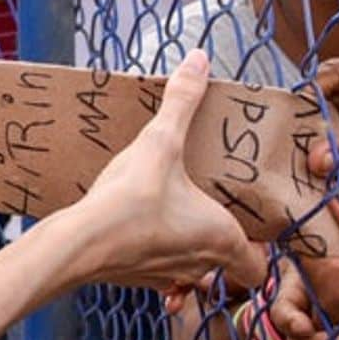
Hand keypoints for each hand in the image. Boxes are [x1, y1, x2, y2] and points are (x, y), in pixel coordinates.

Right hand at [60, 50, 266, 290]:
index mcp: (221, 237)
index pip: (257, 268)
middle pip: (225, 265)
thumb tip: (198, 60)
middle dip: (220, 242)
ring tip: (173, 216)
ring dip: (187, 249)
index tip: (250, 227)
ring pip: (190, 272)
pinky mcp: (134, 279)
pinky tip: (137, 227)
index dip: (260, 251)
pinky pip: (156, 274)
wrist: (79, 243)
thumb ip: (182, 101)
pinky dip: (152, 255)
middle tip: (210, 210)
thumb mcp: (160, 141)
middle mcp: (199, 264)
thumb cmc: (131, 200)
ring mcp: (166, 277)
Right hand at [310, 60, 338, 199]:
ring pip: (336, 105)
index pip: (337, 72)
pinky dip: (336, 139)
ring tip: (311, 156)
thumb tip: (314, 157)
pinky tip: (329, 161)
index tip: (295, 127)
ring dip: (325, 129)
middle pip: (332, 86)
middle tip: (299, 144)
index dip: (311, 95)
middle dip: (314, 113)